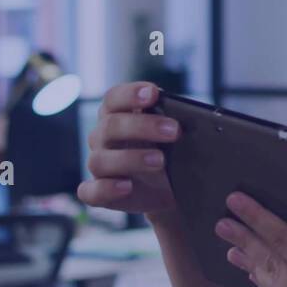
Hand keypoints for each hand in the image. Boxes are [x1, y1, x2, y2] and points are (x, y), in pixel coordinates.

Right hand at [76, 81, 179, 215]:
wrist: (170, 190)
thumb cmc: (170, 153)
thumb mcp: (176, 137)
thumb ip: (176, 123)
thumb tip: (195, 117)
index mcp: (117, 115)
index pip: (114, 98)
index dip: (130, 94)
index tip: (154, 93)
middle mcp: (103, 138)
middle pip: (111, 126)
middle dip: (143, 126)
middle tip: (174, 130)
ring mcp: (99, 165)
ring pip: (101, 160)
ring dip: (132, 158)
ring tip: (160, 160)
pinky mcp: (98, 192)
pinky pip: (91, 192)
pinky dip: (106, 188)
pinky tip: (126, 186)